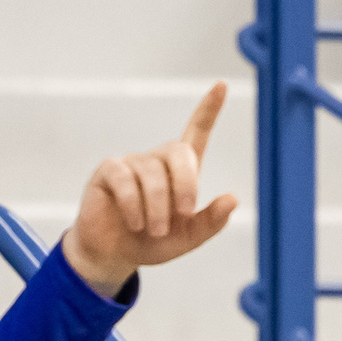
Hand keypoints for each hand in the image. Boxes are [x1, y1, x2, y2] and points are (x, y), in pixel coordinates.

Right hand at [61, 83, 239, 296]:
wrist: (116, 254)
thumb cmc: (154, 242)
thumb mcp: (189, 238)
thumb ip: (211, 221)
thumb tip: (233, 198)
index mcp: (181, 173)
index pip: (196, 133)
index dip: (208, 111)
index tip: (221, 86)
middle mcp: (157, 161)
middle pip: (179, 152)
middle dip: (186, 185)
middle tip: (183, 214)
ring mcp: (132, 163)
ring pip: (153, 174)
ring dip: (158, 208)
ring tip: (154, 230)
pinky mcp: (108, 171)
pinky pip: (126, 180)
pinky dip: (135, 205)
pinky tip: (135, 222)